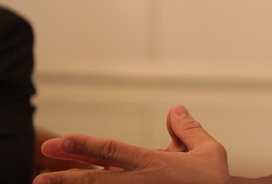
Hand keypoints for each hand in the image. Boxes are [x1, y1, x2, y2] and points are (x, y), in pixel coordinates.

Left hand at [33, 105, 230, 183]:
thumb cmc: (216, 183)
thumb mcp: (208, 152)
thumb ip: (188, 130)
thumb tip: (176, 110)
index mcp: (154, 164)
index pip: (111, 151)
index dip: (82, 145)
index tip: (57, 143)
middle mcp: (141, 182)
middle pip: (97, 179)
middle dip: (66, 176)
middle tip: (40, 175)